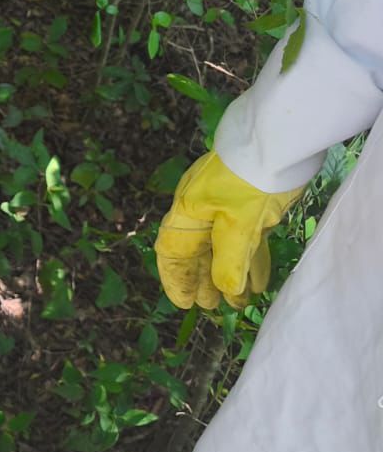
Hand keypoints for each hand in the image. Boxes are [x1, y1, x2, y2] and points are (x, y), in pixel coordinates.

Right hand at [154, 152, 304, 309]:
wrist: (278, 144)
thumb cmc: (249, 182)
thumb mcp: (238, 223)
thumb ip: (230, 259)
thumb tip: (225, 289)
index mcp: (188, 211)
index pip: (173, 251)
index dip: (177, 279)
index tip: (186, 304)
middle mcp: (202, 211)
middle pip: (198, 252)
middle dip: (204, 281)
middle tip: (213, 307)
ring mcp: (226, 208)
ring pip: (223, 248)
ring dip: (230, 275)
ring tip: (238, 301)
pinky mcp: (250, 207)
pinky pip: (245, 240)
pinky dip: (250, 261)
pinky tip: (258, 281)